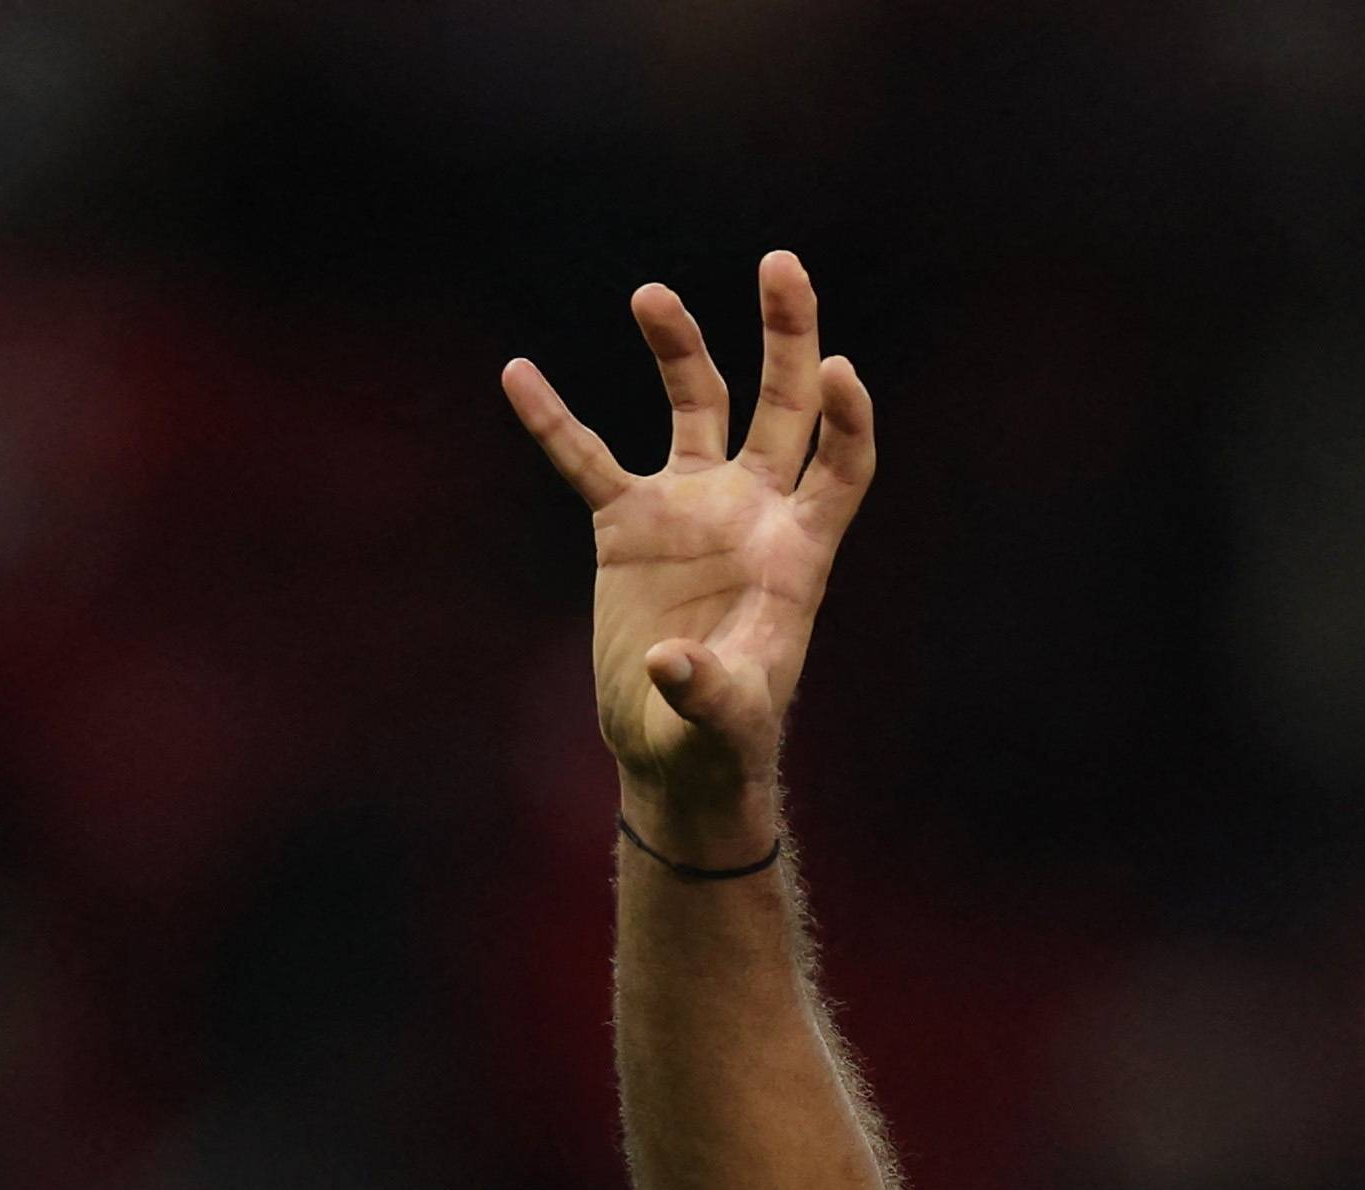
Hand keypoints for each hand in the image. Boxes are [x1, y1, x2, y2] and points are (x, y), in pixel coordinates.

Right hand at [502, 251, 875, 854]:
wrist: (671, 751)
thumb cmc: (720, 738)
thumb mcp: (725, 722)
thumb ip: (710, 691)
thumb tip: (672, 665)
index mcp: (799, 550)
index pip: (840, 463)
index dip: (845, 417)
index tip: (836, 368)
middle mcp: (752, 510)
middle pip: (781, 404)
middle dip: (787, 333)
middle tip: (780, 264)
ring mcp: (691, 508)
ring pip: (695, 405)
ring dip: (680, 348)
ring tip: (651, 297)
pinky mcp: (627, 524)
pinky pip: (586, 461)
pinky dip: (555, 421)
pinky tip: (518, 374)